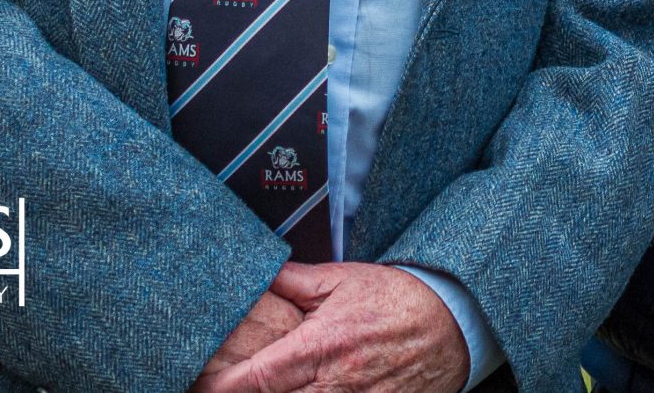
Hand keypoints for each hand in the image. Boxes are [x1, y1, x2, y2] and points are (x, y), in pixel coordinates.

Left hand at [200, 261, 470, 392]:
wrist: (454, 321)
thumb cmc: (397, 298)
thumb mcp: (344, 280)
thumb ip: (294, 281)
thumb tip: (255, 273)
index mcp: (320, 346)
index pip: (254, 380)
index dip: (218, 388)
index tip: (199, 383)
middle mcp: (333, 384)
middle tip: (217, 387)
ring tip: (261, 390)